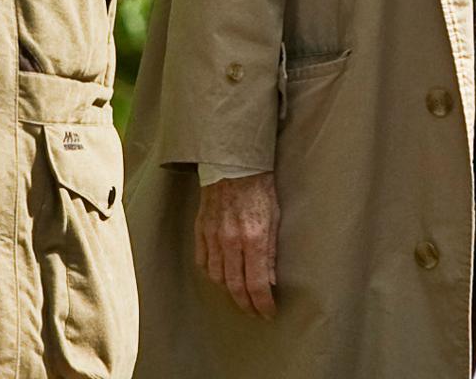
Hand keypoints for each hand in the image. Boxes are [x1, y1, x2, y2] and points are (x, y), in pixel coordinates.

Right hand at [194, 171, 279, 318]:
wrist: (233, 162)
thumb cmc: (259, 188)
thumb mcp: (274, 217)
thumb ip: (270, 251)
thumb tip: (270, 281)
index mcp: (253, 238)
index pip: (257, 284)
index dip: (263, 304)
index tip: (268, 313)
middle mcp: (230, 241)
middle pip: (235, 286)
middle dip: (246, 304)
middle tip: (254, 311)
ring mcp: (212, 235)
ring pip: (217, 277)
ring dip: (228, 291)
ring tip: (239, 294)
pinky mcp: (201, 229)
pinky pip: (202, 261)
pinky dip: (211, 272)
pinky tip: (220, 274)